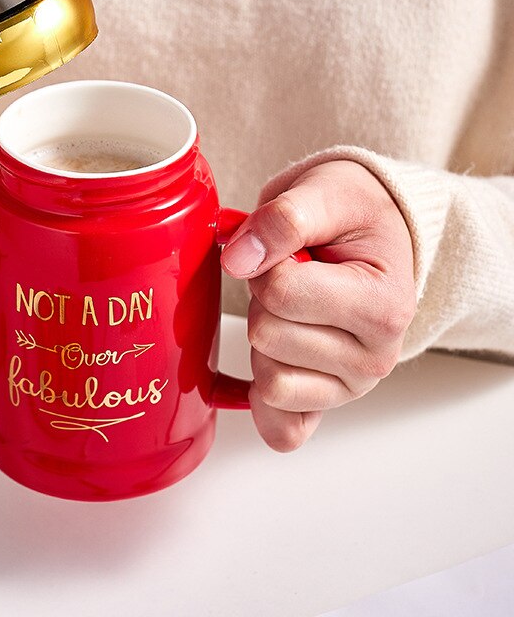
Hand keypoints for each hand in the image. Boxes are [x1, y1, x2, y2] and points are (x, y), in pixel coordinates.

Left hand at [221, 160, 415, 451]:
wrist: (374, 233)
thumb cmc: (352, 215)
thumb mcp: (324, 193)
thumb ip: (282, 220)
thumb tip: (237, 260)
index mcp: (383, 304)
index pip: (281, 292)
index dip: (264, 262)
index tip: (289, 251)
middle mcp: (377, 356)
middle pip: (267, 335)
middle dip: (264, 301)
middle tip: (293, 279)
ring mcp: (351, 387)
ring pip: (267, 378)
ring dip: (264, 339)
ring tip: (295, 308)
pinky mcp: (326, 405)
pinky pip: (281, 429)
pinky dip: (263, 399)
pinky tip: (274, 360)